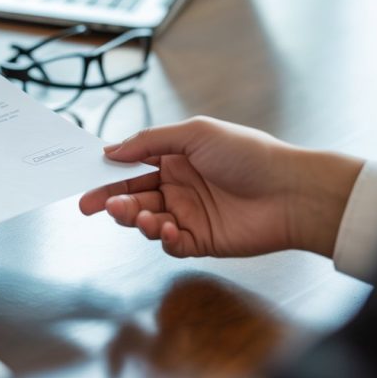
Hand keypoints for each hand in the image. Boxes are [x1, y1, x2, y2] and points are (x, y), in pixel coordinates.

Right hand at [79, 116, 362, 258]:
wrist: (291, 192)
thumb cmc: (249, 154)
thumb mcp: (195, 134)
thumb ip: (149, 142)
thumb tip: (111, 151)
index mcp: (174, 159)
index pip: (131, 168)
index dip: (107, 175)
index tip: (85, 181)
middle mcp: (178, 187)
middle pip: (132, 196)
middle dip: (111, 201)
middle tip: (93, 206)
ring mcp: (188, 215)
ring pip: (145, 220)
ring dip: (134, 218)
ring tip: (137, 215)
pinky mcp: (200, 240)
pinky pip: (170, 243)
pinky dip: (162, 238)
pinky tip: (167, 229)